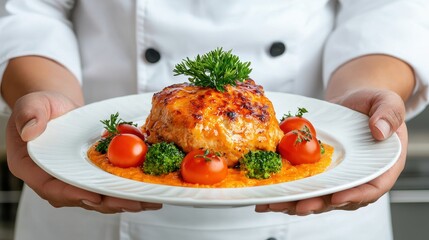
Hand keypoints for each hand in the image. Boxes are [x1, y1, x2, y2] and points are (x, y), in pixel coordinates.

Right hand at [6, 91, 161, 212]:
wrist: (59, 109)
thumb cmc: (42, 107)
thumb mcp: (32, 105)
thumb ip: (29, 115)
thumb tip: (30, 130)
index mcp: (33, 169)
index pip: (52, 188)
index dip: (74, 194)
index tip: (96, 196)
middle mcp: (55, 181)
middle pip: (82, 197)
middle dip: (110, 202)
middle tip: (134, 202)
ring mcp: (75, 181)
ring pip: (100, 196)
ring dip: (124, 200)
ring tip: (148, 200)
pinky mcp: (92, 177)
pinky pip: (109, 186)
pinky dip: (128, 189)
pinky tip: (148, 190)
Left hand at [255, 88, 406, 214]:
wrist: (350, 103)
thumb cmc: (372, 104)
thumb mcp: (386, 102)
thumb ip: (388, 114)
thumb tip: (380, 131)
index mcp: (380, 167)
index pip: (371, 188)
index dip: (355, 196)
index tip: (336, 197)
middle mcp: (356, 178)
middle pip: (338, 198)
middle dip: (317, 204)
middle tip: (298, 206)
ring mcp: (335, 177)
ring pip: (317, 196)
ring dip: (295, 203)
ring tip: (275, 204)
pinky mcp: (317, 173)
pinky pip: (303, 185)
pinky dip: (286, 192)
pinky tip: (268, 195)